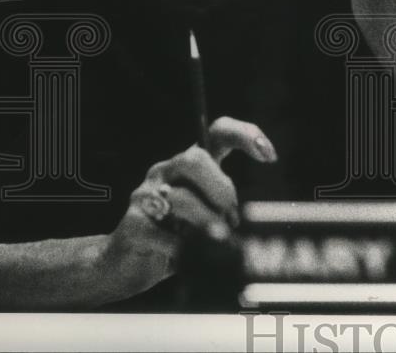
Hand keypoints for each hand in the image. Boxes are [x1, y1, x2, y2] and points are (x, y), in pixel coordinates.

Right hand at [98, 116, 276, 296]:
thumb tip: (251, 221)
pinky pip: (165, 235)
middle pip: (194, 158)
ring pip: (181, 199)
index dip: (245, 135)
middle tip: (232, 217)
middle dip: (221, 189)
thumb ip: (229, 212)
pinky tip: (186, 257)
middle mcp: (165, 171)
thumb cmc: (176, 237)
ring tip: (215, 240)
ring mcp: (144, 196)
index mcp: (189, 165)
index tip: (269, 156)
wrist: (125, 264)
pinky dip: (183, 249)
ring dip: (206, 223)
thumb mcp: (209, 218)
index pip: (218, 131)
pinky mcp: (131, 225)